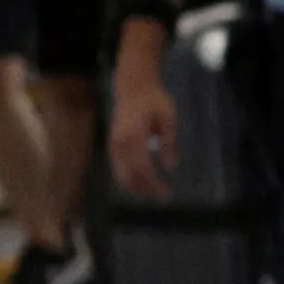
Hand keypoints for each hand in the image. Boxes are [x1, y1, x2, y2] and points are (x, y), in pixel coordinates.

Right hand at [109, 61, 177, 199]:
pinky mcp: (112, 145)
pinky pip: (118, 169)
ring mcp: (113, 145)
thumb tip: (170, 166)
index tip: (166, 193)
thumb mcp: (168, 118)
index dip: (153, 184)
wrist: (133, 87)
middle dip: (145, 189)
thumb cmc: (153, 101)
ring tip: (154, 191)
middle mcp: (119, 143)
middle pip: (130, 176)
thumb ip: (168, 143)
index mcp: (133, 136)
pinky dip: (129, 179)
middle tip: (162, 195)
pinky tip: (142, 182)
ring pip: (121, 175)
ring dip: (136, 187)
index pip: (143, 168)